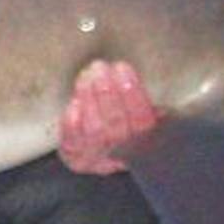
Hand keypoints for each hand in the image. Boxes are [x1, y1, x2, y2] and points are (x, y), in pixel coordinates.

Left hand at [58, 59, 158, 174]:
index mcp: (145, 140)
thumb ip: (148, 104)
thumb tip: (151, 92)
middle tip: (99, 67)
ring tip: (87, 76)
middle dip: (106, 91)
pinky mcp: (75, 156)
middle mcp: (122, 152)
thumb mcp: (145, 115)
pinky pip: (73, 140)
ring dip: (89, 98)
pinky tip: (75, 102)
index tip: (122, 68)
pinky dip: (73, 121)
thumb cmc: (125, 126)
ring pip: (94, 129)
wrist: (101, 155)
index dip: (132, 92)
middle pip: (116, 122)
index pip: (143, 118)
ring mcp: (98, 156)